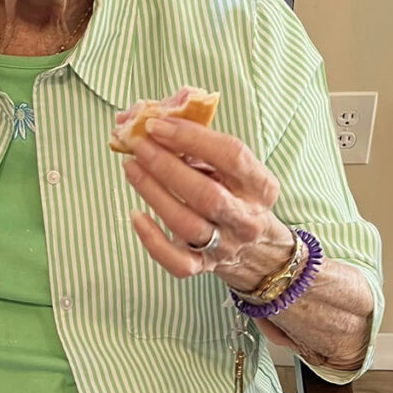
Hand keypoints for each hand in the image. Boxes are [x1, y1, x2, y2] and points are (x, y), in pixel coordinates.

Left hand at [119, 115, 293, 292]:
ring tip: (131, 167)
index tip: (158, 125)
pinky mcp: (203, 266)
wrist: (258, 250)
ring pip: (186, 224)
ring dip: (152, 192)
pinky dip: (151, 239)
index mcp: (260, 186)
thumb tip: (158, 129)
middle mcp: (246, 219)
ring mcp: (225, 246)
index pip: (232, 155)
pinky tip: (135, 215)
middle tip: (140, 146)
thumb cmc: (236, 196)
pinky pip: (175, 261)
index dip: (192, 137)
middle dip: (167, 166)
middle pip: (206, 194)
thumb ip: (203, 150)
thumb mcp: (234, 171)